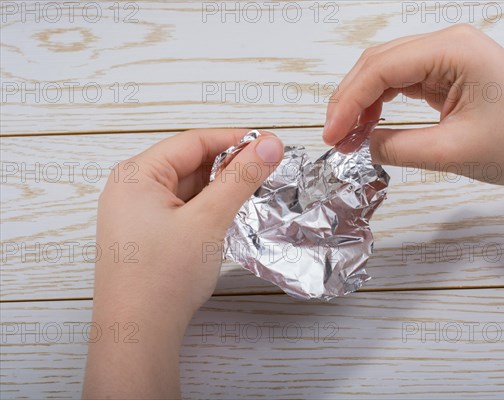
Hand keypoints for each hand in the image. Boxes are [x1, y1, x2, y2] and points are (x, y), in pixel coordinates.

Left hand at [83, 129, 282, 398]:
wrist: (138, 335)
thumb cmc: (163, 277)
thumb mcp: (209, 219)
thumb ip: (241, 178)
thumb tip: (269, 143)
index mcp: (136, 174)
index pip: (193, 141)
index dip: (234, 139)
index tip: (268, 144)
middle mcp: (130, 189)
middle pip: (189, 163)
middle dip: (229, 166)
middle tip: (267, 170)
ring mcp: (135, 214)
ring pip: (187, 188)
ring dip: (219, 188)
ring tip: (252, 193)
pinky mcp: (145, 236)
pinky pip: (181, 209)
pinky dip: (206, 208)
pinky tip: (227, 214)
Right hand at [323, 24, 503, 191]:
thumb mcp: (453, 152)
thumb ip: (398, 148)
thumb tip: (362, 144)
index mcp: (452, 50)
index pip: (381, 69)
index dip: (348, 102)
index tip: (332, 135)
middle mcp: (447, 44)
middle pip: (377, 63)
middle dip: (349, 100)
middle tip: (333, 137)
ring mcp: (446, 57)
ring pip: (385, 72)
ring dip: (360, 102)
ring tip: (346, 136)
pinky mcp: (446, 73)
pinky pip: (401, 83)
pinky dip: (379, 104)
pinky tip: (367, 126)